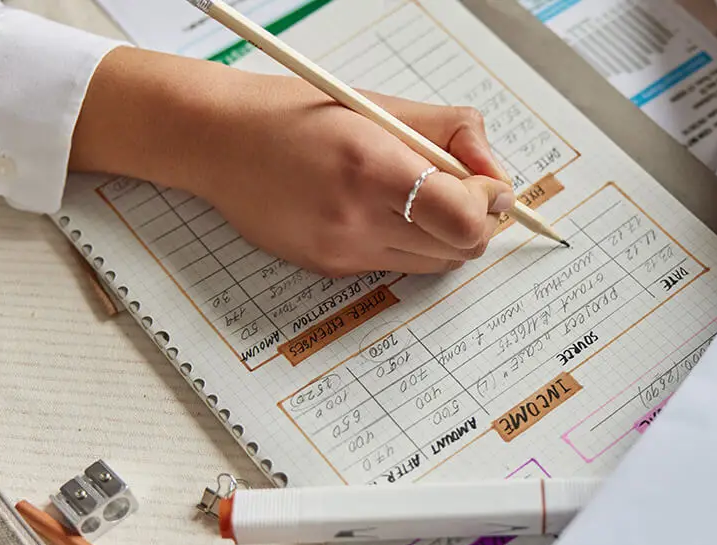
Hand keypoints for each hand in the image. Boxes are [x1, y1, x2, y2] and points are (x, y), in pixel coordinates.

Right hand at [72, 47, 512, 275]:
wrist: (218, 141)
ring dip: (443, 234)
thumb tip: (498, 177)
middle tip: (460, 189)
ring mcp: (341, 250)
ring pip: (434, 263)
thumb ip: (454, 135)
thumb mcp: (383, 105)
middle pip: (459, 248)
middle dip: (474, 220)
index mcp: (372, 166)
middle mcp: (356, 218)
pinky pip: (396, 266)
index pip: (464, 217)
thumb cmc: (301, 114)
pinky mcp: (329, 268)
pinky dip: (406, 242)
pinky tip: (380, 209)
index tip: (490, 185)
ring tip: (418, 196)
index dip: (489, 204)